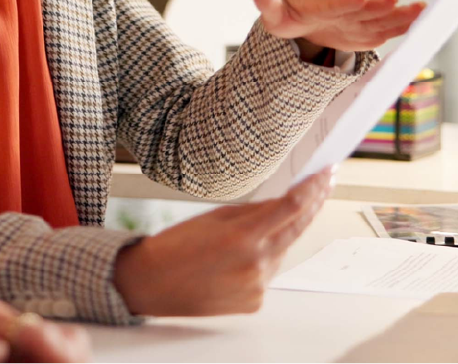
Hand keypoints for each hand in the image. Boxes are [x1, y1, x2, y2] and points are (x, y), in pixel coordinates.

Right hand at [112, 168, 333, 316]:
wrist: (151, 284)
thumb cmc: (173, 247)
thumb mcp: (210, 217)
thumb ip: (250, 212)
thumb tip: (282, 203)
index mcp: (242, 237)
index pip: (291, 207)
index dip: (313, 188)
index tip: (325, 173)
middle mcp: (257, 264)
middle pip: (297, 229)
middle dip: (313, 205)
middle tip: (324, 184)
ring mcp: (259, 286)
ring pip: (281, 252)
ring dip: (278, 236)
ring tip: (250, 229)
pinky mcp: (256, 301)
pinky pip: (268, 273)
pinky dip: (260, 261)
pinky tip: (233, 259)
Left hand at [251, 0, 424, 53]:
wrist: (300, 17)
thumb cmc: (285, 13)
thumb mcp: (272, 11)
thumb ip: (266, 3)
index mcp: (317, 3)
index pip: (331, 1)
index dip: (344, 0)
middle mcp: (340, 8)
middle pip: (359, 8)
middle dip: (377, 5)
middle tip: (395, 0)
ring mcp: (353, 19)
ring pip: (376, 17)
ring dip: (397, 14)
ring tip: (420, 8)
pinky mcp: (361, 30)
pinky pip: (381, 29)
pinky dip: (398, 26)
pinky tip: (417, 24)